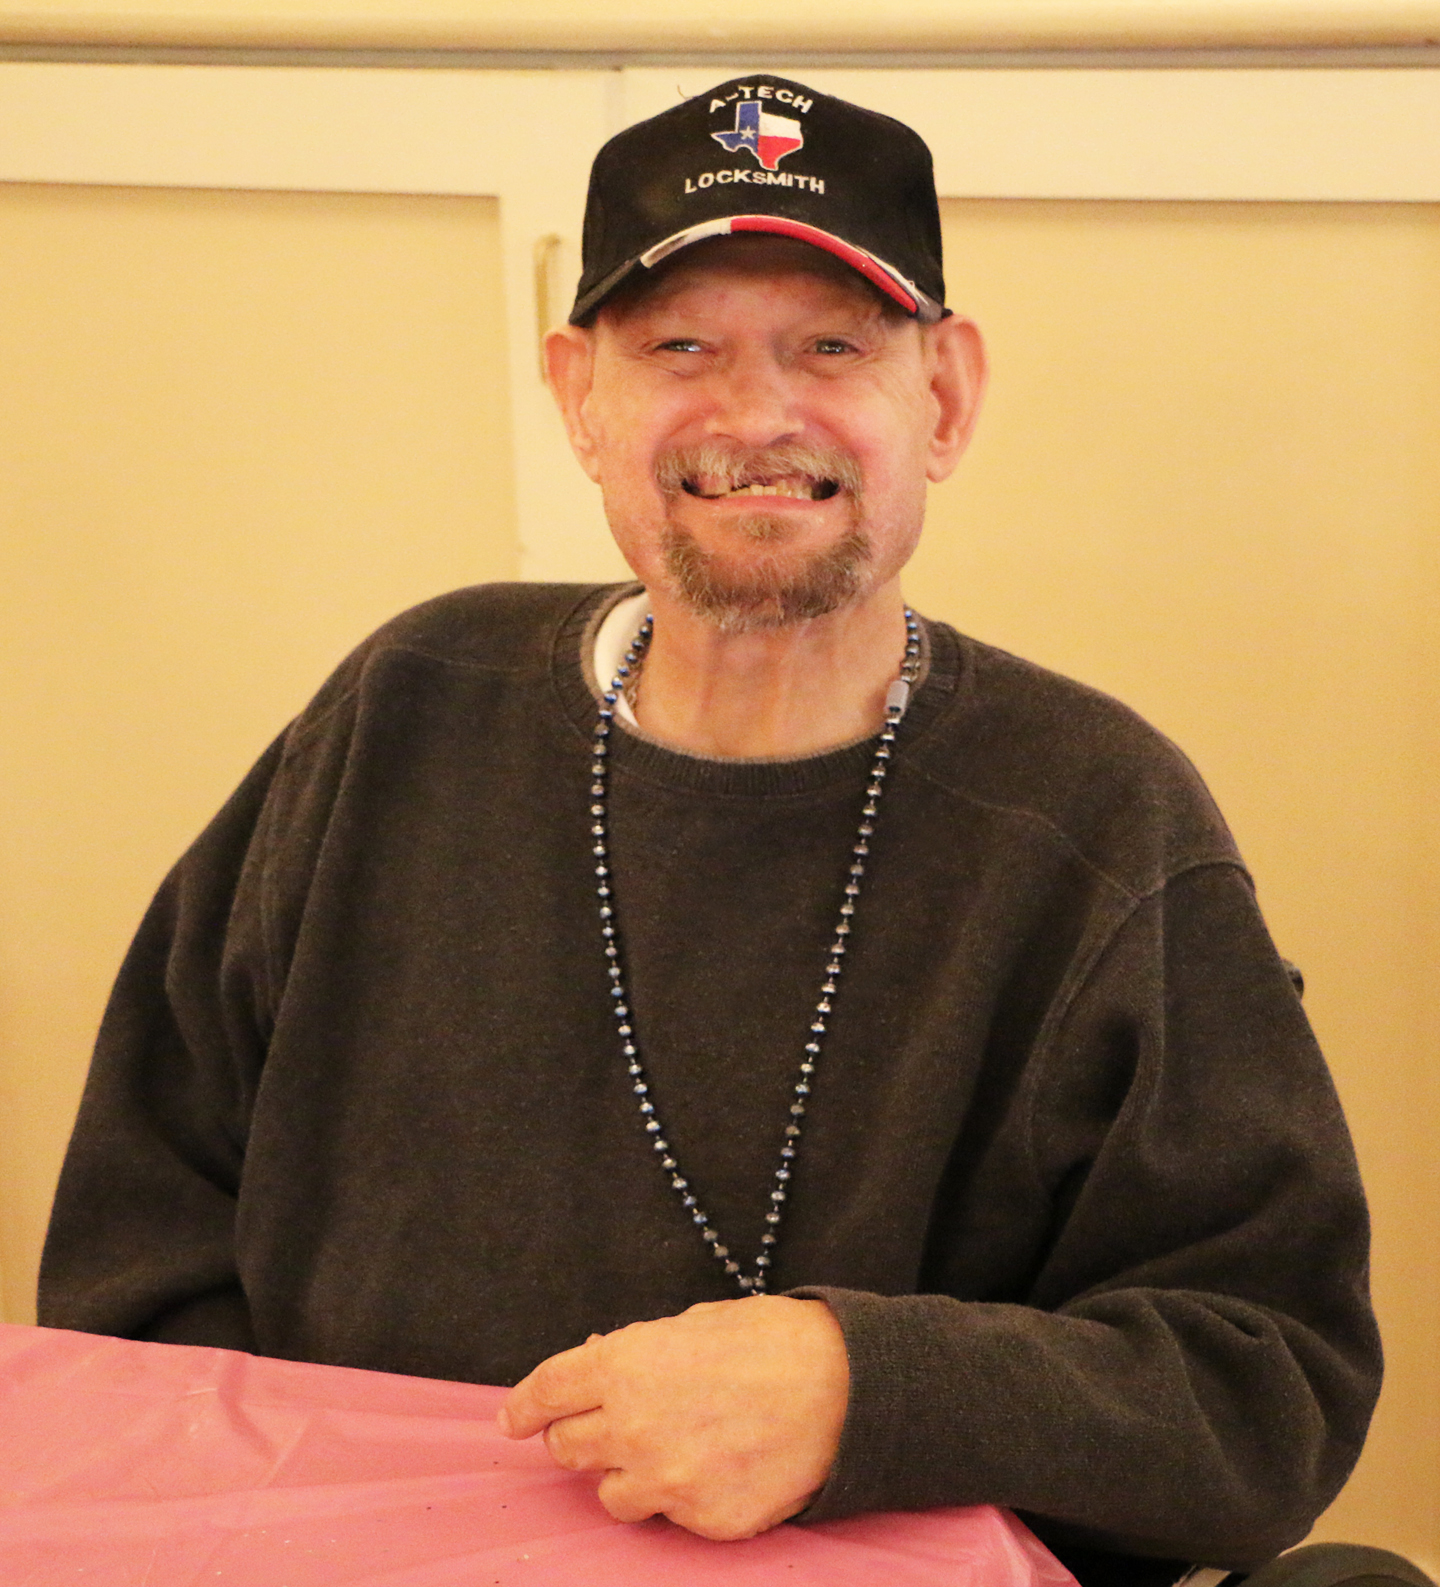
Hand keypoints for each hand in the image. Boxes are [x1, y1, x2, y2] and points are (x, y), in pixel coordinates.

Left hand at [497, 1295, 849, 1540]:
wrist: (843, 1389)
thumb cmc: (770, 1341)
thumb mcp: (692, 1324)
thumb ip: (637, 1352)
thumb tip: (602, 1367)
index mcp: (623, 1366)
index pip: (547, 1392)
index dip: (524, 1405)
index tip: (513, 1418)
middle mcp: (631, 1429)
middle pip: (566, 1449)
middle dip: (579, 1435)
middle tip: (606, 1426)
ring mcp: (665, 1482)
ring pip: (610, 1494)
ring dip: (627, 1473)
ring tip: (672, 1448)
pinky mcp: (702, 1521)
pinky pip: (669, 1516)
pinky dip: (682, 1494)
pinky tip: (717, 1465)